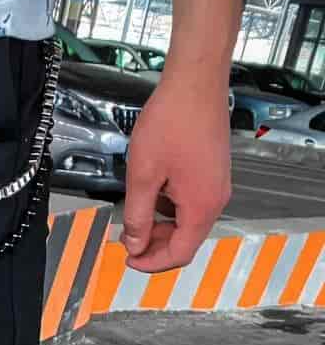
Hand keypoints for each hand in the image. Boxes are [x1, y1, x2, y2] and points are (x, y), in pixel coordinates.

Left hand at [122, 78, 231, 272]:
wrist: (195, 81)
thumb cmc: (173, 120)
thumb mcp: (143, 176)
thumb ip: (138, 216)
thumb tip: (135, 244)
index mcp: (202, 206)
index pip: (179, 254)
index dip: (151, 263)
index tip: (129, 259)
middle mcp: (215, 199)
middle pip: (185, 241)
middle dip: (155, 245)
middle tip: (128, 238)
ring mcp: (217, 186)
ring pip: (187, 223)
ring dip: (161, 226)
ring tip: (136, 216)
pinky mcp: (213, 173)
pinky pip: (191, 203)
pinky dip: (170, 208)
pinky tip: (152, 195)